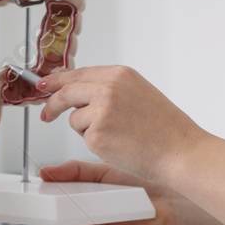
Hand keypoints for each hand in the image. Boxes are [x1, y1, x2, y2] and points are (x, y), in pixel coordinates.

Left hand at [36, 66, 206, 184]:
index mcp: (119, 74)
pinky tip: (117, 145)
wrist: (179, 151)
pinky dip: (96, 144)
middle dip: (52, 104)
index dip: (58, 80)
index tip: (45, 84)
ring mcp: (100, 110)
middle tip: (46, 115)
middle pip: (66, 92)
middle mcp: (108, 88)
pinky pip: (84, 137)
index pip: (79, 73)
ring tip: (117, 135)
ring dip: (87, 129)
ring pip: (74, 118)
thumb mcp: (138, 93)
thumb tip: (80, 91)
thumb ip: (110, 88)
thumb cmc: (165, 128)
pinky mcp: (96, 134)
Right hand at [38, 158, 189, 224]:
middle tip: (30, 191)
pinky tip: (72, 206)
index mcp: (82, 208)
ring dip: (56, 212)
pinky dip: (74, 220)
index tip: (29, 184)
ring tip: (46, 196)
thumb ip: (73, 172)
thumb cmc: (139, 184)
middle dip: (43, 205)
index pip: (54, 204)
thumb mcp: (99, 173)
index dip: (40, 196)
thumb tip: (46, 173)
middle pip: (55, 216)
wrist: (170, 198)